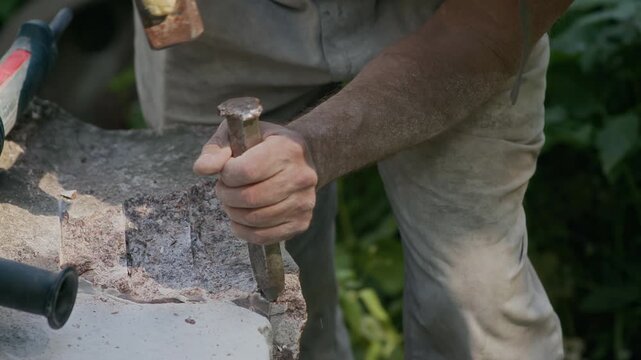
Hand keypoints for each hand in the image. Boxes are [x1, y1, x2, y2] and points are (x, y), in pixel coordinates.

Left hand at [193, 121, 317, 244]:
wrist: (300, 157)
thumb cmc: (262, 145)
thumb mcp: (237, 135)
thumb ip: (215, 150)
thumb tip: (202, 169)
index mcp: (286, 149)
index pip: (246, 171)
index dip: (226, 175)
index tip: (226, 171)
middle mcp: (301, 176)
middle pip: (249, 198)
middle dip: (226, 196)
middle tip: (224, 189)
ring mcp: (304, 202)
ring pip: (255, 219)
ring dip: (233, 213)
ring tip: (232, 201)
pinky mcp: (301, 222)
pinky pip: (265, 236)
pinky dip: (244, 231)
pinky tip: (239, 220)